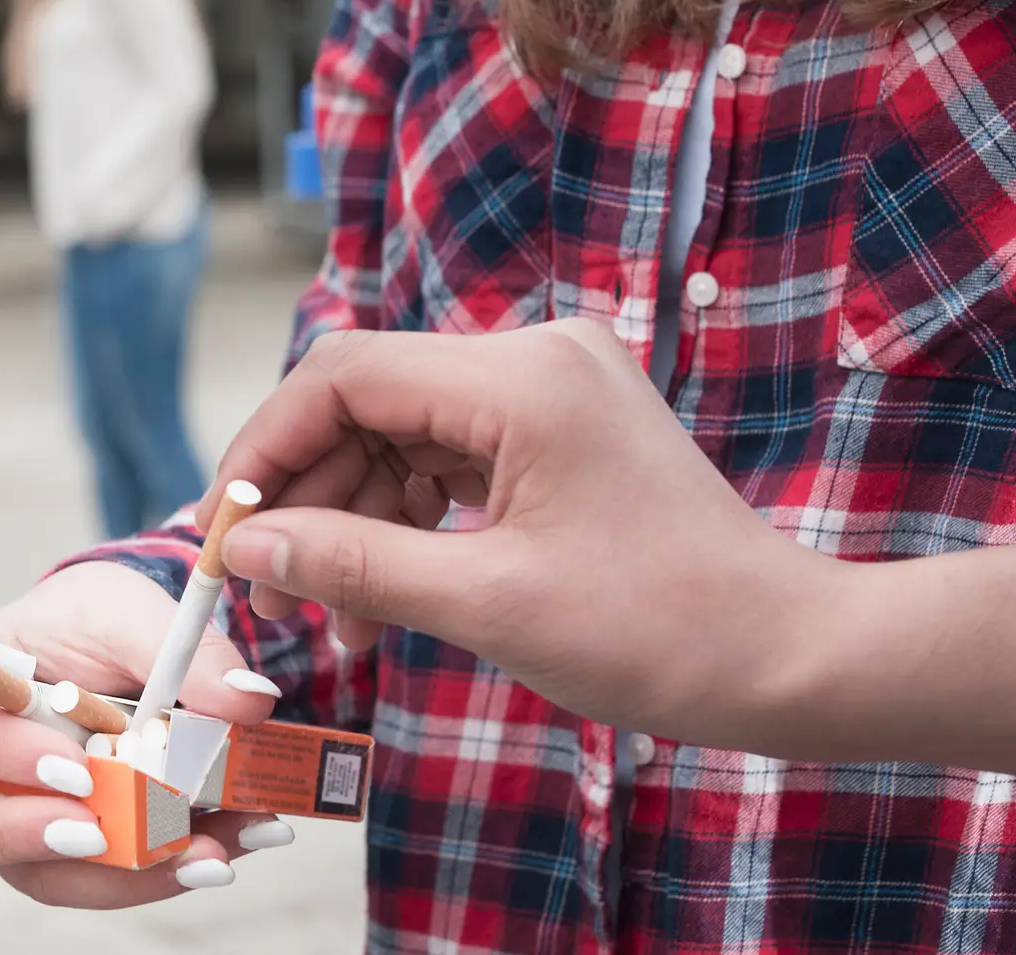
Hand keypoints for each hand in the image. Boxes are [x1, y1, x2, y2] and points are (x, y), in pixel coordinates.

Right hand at [0, 562, 290, 907]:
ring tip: (207, 849)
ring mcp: (9, 816)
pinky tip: (225, 847)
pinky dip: (165, 871)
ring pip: (32, 872)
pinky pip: (100, 881)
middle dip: (16, 838)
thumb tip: (246, 702)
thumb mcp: (132, 611)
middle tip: (95, 834)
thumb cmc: (95, 622)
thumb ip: (180, 650)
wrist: (124, 650)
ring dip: (121, 871)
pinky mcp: (65, 852)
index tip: (73, 766)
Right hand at [208, 320, 839, 749]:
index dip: (266, 451)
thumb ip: (352, 564)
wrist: (792, 658)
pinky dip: (403, 520)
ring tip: (332, 616)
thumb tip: (241, 547)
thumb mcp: (487, 603)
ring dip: (352, 519)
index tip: (223, 530)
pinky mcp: (555, 430)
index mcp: (521, 377)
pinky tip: (381, 595)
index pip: (343, 376)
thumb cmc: (663, 631)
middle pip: (365, 401)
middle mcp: (533, 357)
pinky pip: (445, 458)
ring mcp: (547, 390)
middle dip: (306, 495)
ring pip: (398, 433)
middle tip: (264, 587)